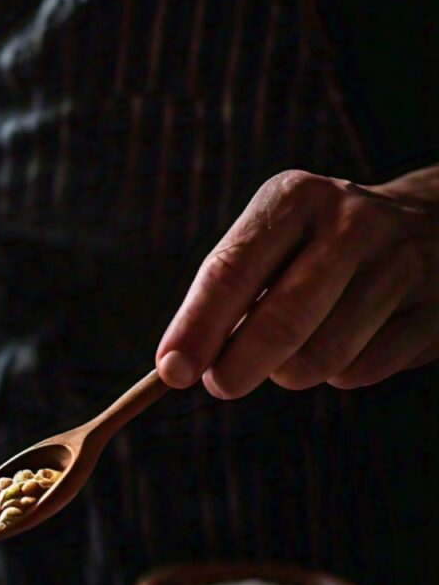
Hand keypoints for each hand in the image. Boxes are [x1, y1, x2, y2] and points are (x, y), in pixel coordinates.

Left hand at [156, 169, 438, 396]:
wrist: (432, 227)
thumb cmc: (318, 247)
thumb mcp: (272, 241)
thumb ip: (225, 295)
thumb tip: (177, 364)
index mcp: (296, 200)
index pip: (233, 270)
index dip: (197, 327)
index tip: (172, 370)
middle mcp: (351, 225)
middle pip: (281, 320)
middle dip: (238, 366)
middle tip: (221, 384)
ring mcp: (400, 266)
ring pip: (321, 357)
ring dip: (290, 372)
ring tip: (291, 353)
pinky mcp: (431, 312)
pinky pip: (361, 371)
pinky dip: (338, 374)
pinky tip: (346, 344)